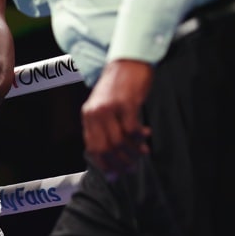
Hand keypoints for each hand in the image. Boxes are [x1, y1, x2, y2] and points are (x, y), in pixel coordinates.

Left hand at [80, 59, 152, 179]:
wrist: (128, 61)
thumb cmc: (119, 86)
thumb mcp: (104, 105)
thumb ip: (104, 126)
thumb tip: (112, 153)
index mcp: (88, 115)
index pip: (92, 147)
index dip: (104, 164)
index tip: (115, 174)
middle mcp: (95, 113)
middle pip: (105, 148)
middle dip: (119, 162)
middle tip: (131, 168)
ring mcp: (110, 108)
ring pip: (119, 141)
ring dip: (132, 151)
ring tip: (142, 153)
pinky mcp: (126, 103)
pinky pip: (132, 129)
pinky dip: (139, 137)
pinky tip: (146, 136)